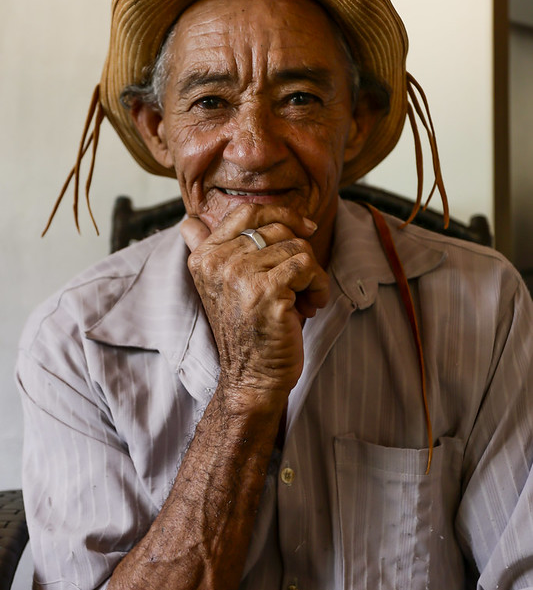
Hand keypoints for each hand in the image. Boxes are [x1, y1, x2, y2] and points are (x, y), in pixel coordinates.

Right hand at [180, 204, 329, 402]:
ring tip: (305, 299)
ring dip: (312, 274)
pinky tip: (311, 305)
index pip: (247, 211)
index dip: (281, 214)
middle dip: (299, 252)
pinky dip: (319, 285)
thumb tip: (189, 221)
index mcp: (205, 258)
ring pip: (296, 246)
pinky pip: (307, 264)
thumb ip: (205, 251)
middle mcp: (217, 263)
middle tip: (302, 282)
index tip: (304, 229)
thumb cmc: (246, 331)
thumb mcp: (220, 287)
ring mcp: (240, 276)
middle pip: (278, 228)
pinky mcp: (266, 291)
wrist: (252, 378)